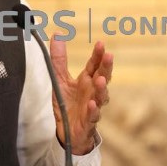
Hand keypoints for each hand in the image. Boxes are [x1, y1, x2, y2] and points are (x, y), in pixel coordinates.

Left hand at [50, 38, 112, 154]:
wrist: (67, 131)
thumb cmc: (67, 103)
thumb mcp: (59, 79)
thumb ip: (59, 58)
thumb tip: (57, 34)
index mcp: (87, 80)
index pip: (94, 65)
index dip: (98, 55)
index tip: (101, 44)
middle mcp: (93, 92)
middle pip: (102, 77)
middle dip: (106, 67)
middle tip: (109, 56)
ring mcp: (93, 106)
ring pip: (101, 97)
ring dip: (102, 89)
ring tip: (101, 80)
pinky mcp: (88, 122)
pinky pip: (92, 116)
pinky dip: (93, 110)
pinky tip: (92, 104)